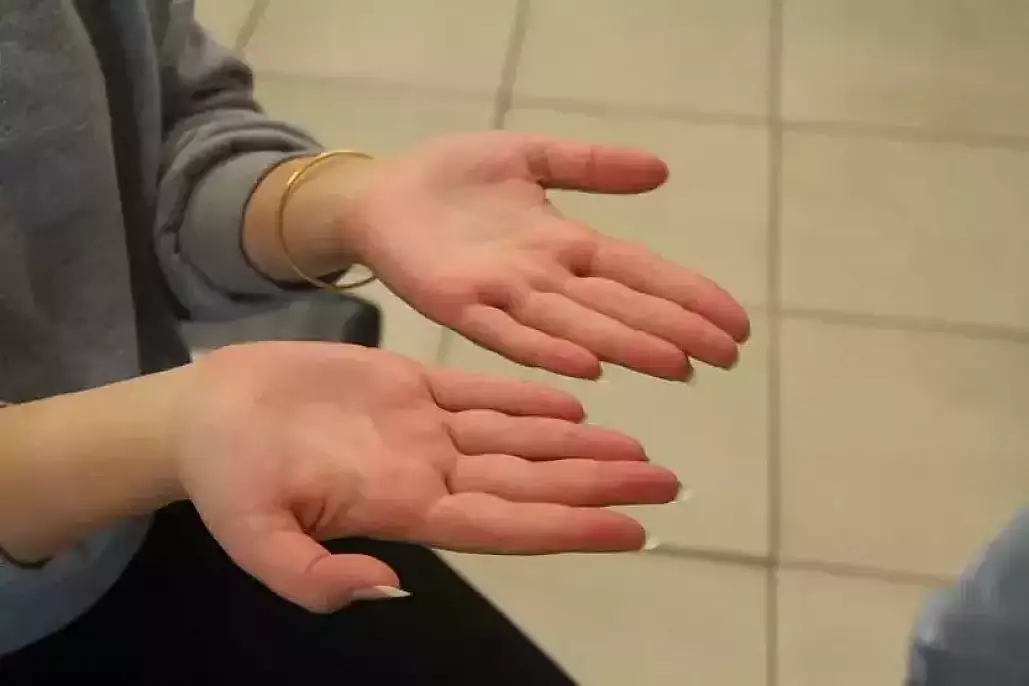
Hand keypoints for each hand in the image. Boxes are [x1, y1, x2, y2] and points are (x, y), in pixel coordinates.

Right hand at [177, 342, 677, 611]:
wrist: (201, 416)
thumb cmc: (222, 479)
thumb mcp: (254, 538)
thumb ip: (314, 575)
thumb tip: (389, 590)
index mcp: (403, 511)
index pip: (505, 524)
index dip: (570, 527)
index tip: (632, 529)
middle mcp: (427, 474)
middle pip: (531, 482)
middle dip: (599, 486)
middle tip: (667, 484)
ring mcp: (421, 431)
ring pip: (518, 439)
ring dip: (580, 446)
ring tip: (640, 450)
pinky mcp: (408, 388)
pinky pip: (481, 393)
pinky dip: (529, 398)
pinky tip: (576, 403)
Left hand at [330, 131, 749, 379]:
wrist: (381, 193)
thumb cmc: (454, 178)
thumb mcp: (530, 156)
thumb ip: (591, 165)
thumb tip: (663, 169)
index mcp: (565, 246)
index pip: (641, 273)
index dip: (688, 295)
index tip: (737, 322)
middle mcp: (544, 278)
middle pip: (621, 306)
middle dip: (675, 330)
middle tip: (730, 357)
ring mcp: (503, 294)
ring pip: (577, 324)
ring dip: (627, 346)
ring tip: (678, 366)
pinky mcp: (457, 302)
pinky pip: (506, 331)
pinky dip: (546, 348)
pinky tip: (589, 367)